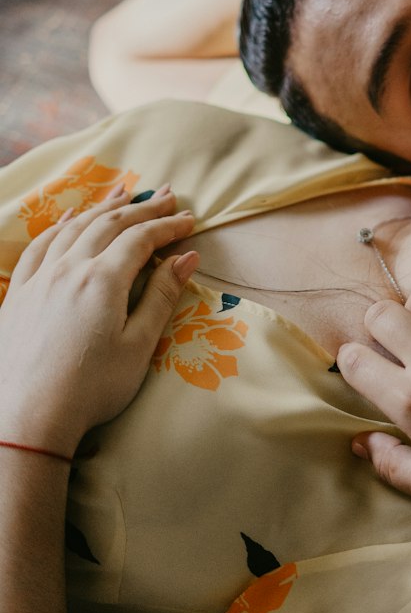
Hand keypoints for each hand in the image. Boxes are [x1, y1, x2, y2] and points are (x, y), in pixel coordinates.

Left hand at [0, 188, 197, 454]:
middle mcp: (70, 268)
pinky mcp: (19, 294)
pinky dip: (60, 226)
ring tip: (124, 193)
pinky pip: (40, 246)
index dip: (167, 226)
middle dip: (142, 207)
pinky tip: (69, 220)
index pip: (141, 239)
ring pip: (74, 228)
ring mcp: (40, 278)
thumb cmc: (90, 389)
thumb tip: (186, 258)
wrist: (26, 418)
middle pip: (109, 224)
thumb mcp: (138, 346)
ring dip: (103, 207)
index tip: (190, 220)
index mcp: (103, 280)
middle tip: (167, 196)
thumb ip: (161, 297)